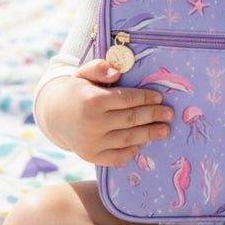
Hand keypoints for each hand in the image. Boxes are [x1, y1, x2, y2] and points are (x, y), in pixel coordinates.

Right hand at [37, 60, 173, 165]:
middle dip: (153, 115)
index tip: (160, 97)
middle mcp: (91, 123)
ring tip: (165, 129)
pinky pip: (117, 156)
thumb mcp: (84, 73)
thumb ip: (99, 67)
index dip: (145, 98)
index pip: (126, 99)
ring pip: (127, 138)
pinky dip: (133, 149)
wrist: (55, 115)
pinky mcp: (91, 157)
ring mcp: (91, 143)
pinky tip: (144, 141)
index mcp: (92, 100)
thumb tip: (116, 72)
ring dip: (149, 133)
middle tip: (169, 113)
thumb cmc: (77, 91)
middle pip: (130, 119)